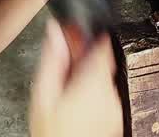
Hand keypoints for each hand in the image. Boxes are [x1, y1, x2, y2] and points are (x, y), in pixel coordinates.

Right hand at [29, 19, 122, 136]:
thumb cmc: (53, 131)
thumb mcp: (44, 93)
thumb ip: (52, 59)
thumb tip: (54, 31)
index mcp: (94, 82)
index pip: (102, 45)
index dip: (87, 36)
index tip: (76, 35)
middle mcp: (110, 93)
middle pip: (100, 64)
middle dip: (83, 61)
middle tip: (65, 66)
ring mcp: (115, 107)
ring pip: (103, 81)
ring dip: (87, 80)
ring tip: (68, 92)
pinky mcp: (115, 119)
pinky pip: (105, 99)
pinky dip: (93, 97)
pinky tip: (77, 106)